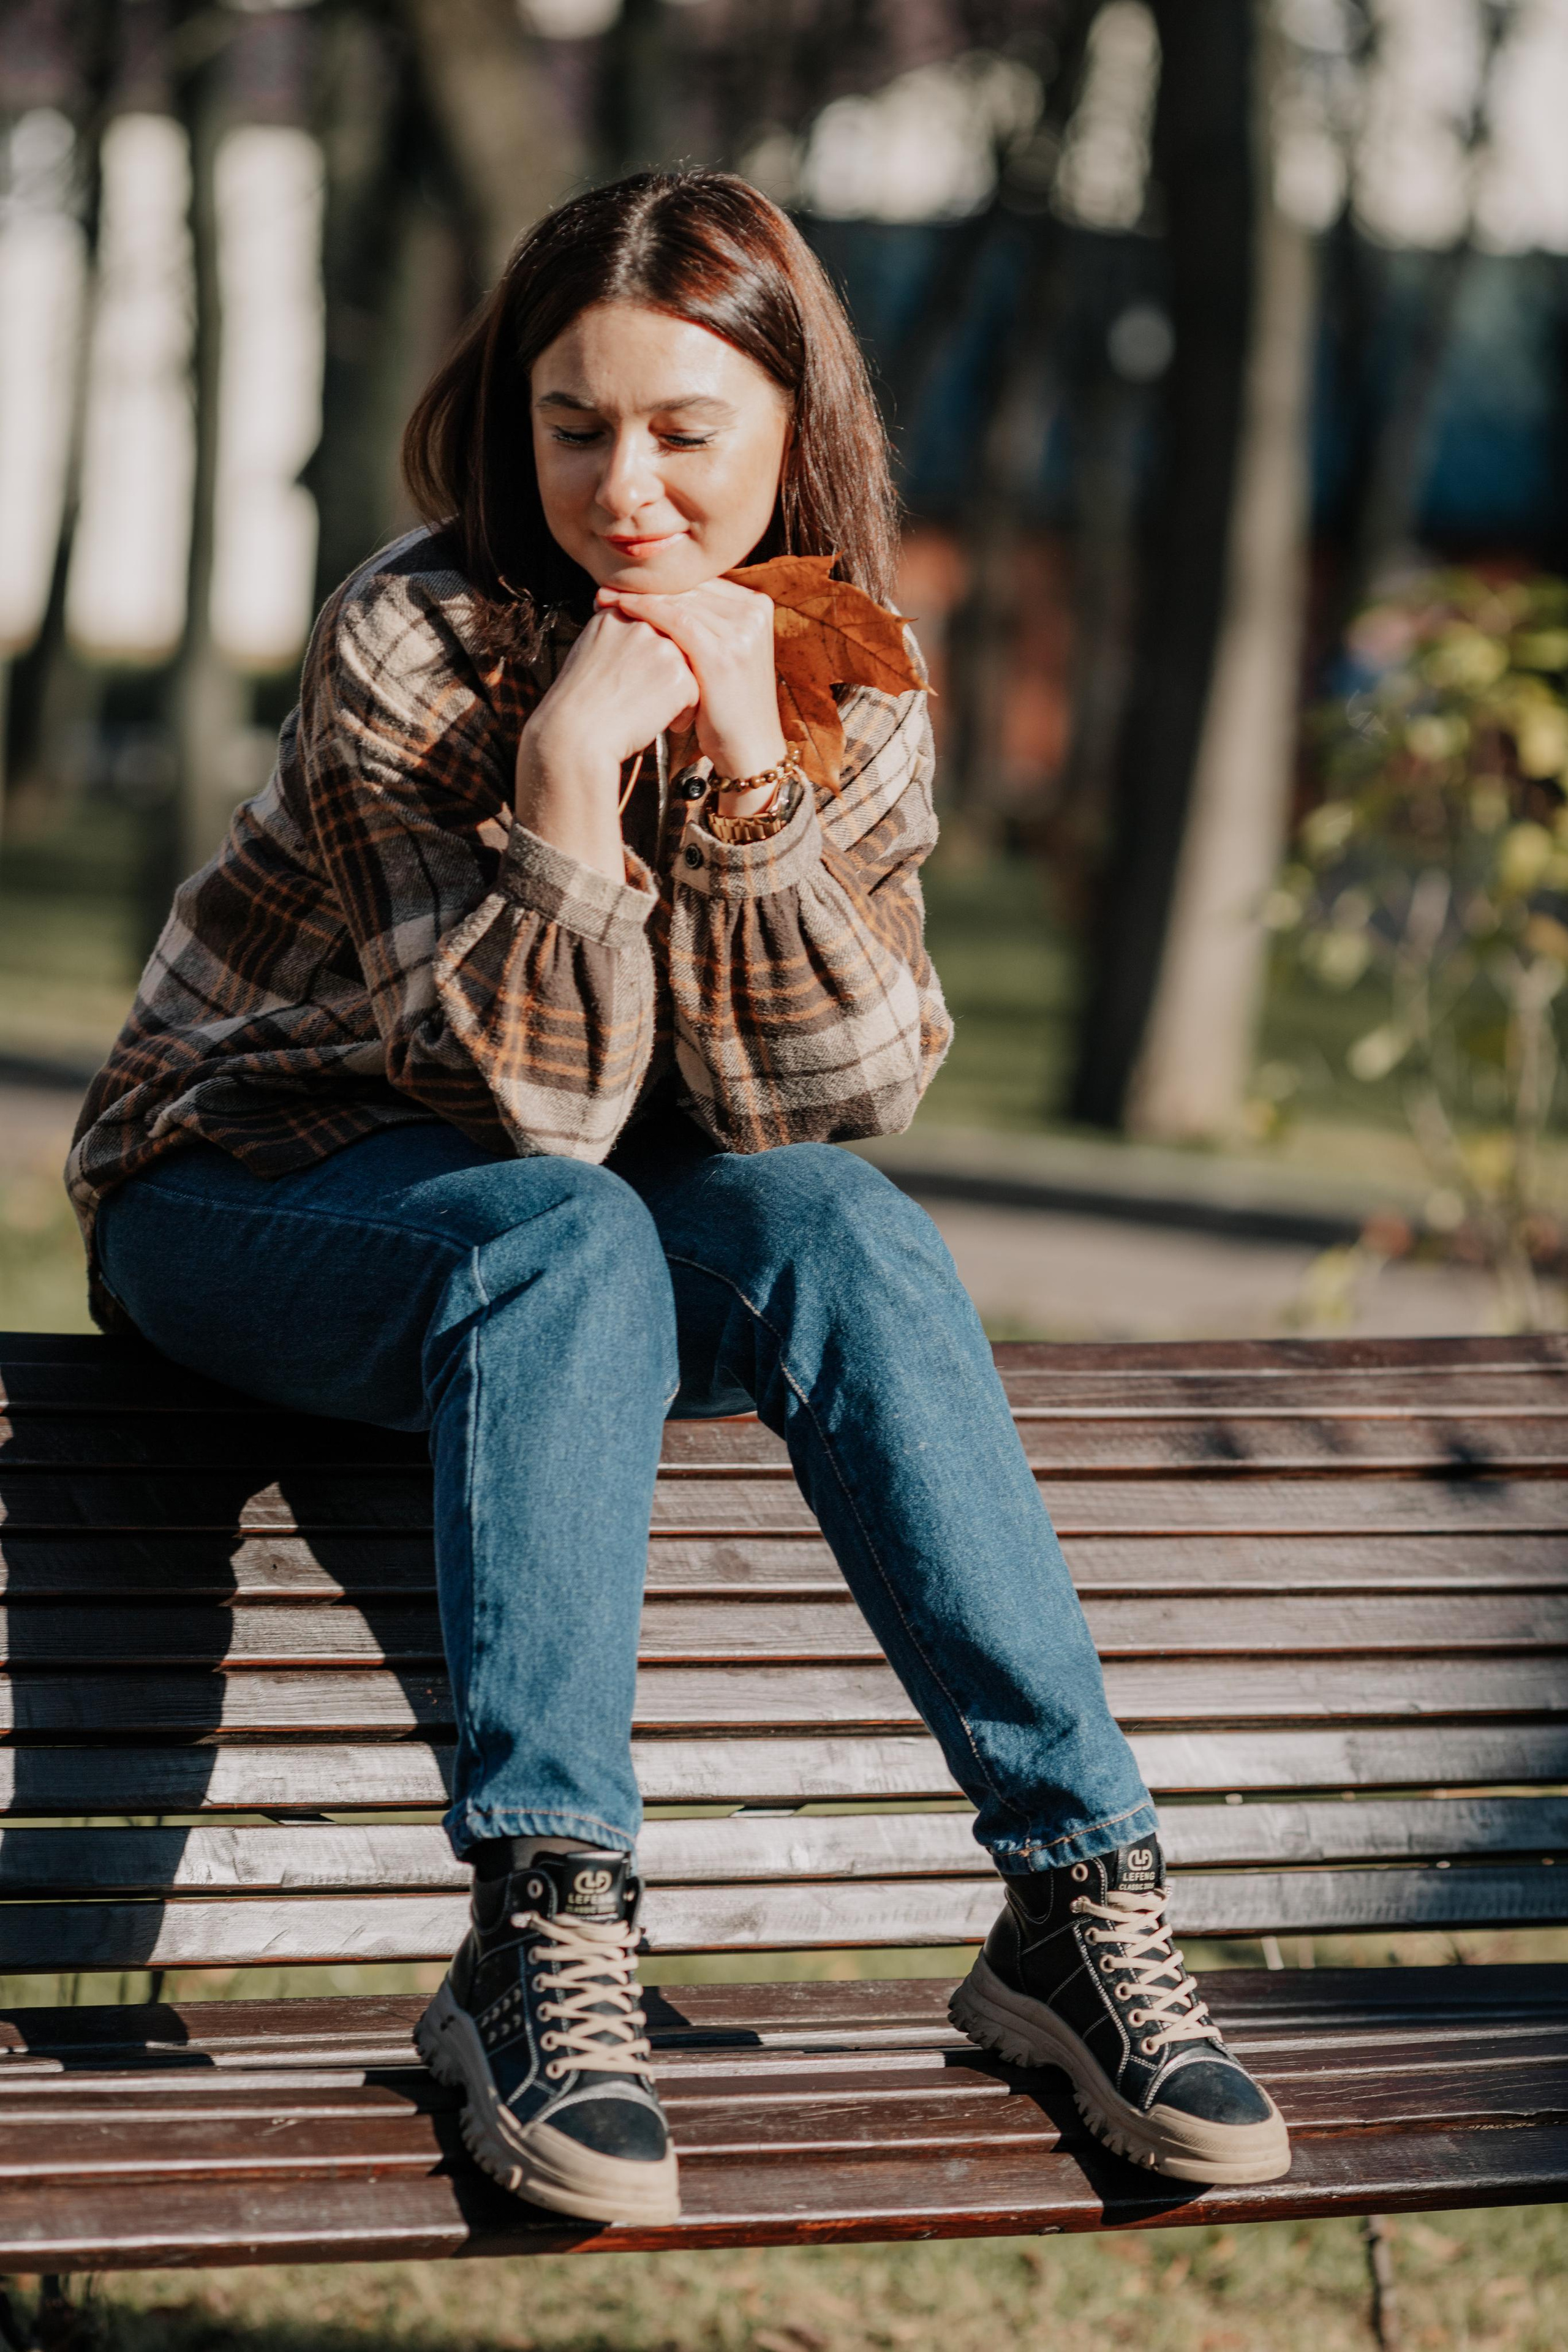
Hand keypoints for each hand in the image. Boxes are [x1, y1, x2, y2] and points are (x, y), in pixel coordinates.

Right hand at [516, 609, 697, 878]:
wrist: (570, 750)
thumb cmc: (574, 719)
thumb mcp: (587, 664)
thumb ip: (613, 639)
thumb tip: (632, 627)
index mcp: (609, 613)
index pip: (651, 623)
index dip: (648, 664)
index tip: (630, 693)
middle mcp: (633, 619)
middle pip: (674, 644)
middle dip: (669, 676)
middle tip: (635, 709)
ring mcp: (657, 644)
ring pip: (690, 667)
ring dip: (678, 696)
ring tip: (643, 721)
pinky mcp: (676, 673)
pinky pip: (697, 690)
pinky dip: (684, 713)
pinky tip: (660, 729)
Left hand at [594, 578, 786, 787]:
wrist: (749, 750)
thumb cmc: (726, 706)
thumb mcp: (721, 654)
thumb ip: (704, 623)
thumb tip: (657, 594)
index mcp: (756, 606)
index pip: (699, 583)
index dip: (659, 580)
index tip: (622, 583)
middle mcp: (753, 613)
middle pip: (689, 588)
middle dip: (645, 585)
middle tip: (605, 585)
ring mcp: (741, 632)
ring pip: (680, 600)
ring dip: (638, 596)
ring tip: (603, 598)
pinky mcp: (722, 653)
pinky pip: (676, 620)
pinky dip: (645, 611)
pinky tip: (620, 610)